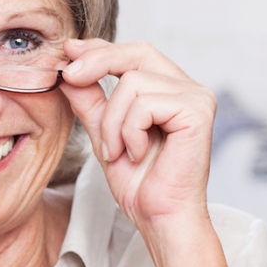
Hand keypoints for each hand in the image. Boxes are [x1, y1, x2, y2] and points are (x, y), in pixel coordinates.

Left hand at [60, 39, 216, 230]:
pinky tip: (136, 154)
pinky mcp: (198, 111)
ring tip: (117, 151)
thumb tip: (69, 70)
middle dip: (97, 63)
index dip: (100, 49)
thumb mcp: (104, 134)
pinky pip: (145, 104)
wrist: (159, 217)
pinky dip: (129, 132)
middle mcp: (187, 88)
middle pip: (136, 53)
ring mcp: (196, 97)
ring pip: (132, 83)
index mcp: (168, 90)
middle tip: (69, 77)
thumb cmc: (139, 183)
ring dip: (112, 122)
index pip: (133, 54)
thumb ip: (90, 102)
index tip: (69, 51)